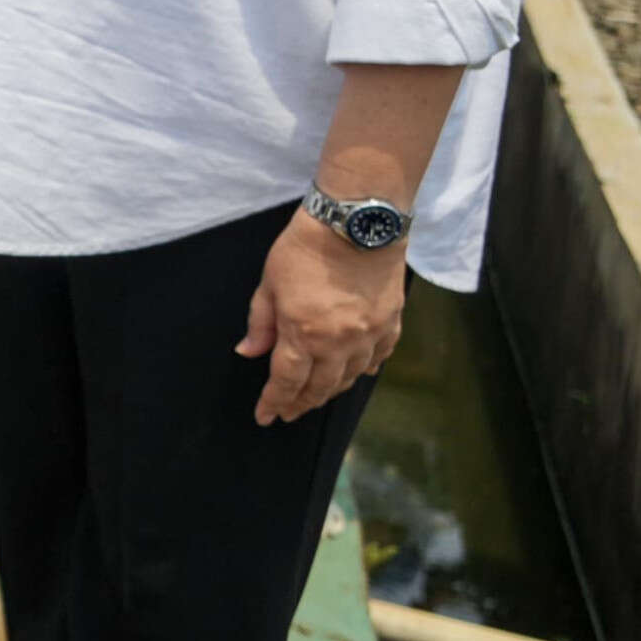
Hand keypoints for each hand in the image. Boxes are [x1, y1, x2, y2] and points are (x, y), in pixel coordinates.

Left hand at [237, 213, 402, 424]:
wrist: (357, 222)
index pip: (286, 381)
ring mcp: (369, 335)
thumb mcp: (269, 283)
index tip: (265, 417)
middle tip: (289, 413)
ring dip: (330, 391)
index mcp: (303, 334)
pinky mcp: (391, 323)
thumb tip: (249, 353)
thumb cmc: (306, 247)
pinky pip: (377, 358)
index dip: (274, 403)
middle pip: (320, 387)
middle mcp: (339, 343)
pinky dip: (363, 371)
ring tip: (316, 396)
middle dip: (301, 403)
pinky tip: (354, 374)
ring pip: (349, 378)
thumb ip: (261, 323)